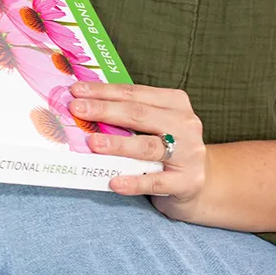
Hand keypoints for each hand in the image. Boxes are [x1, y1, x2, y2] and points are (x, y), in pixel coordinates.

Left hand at [67, 82, 205, 213]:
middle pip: (140, 115)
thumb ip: (129, 117)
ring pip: (148, 147)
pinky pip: (156, 182)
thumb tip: (85, 108)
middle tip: (77, 110)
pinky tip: (114, 182)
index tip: (77, 91)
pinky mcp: (188, 182)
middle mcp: (186, 125)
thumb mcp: (155, 126)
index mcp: (175, 103)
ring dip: (118, 144)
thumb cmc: (167, 149)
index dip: (104, 92)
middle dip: (105, 111)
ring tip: (93, 143)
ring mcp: (189, 154)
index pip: (134, 93)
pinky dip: (134, 182)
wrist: (198, 183)